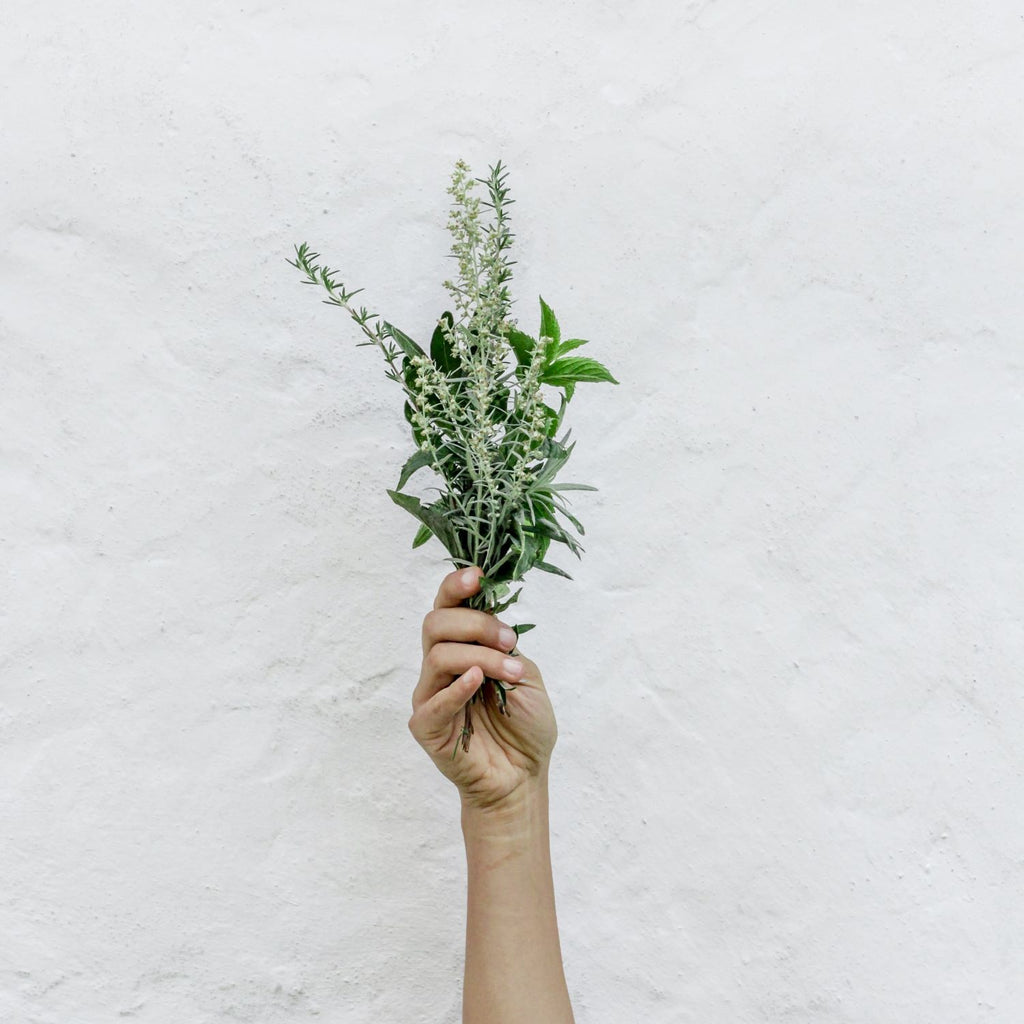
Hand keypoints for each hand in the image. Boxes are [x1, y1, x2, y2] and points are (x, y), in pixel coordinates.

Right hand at [408, 566, 557, 810]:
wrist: (524, 776)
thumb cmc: (524, 726)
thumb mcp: (524, 673)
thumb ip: (504, 645)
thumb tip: (491, 616)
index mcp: (462, 648)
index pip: (446, 607)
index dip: (456, 586)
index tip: (478, 576)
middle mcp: (440, 667)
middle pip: (436, 624)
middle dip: (476, 624)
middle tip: (509, 641)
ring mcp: (430, 696)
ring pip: (439, 655)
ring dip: (481, 657)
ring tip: (511, 673)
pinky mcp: (426, 726)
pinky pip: (434, 701)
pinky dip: (456, 688)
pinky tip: (477, 682)